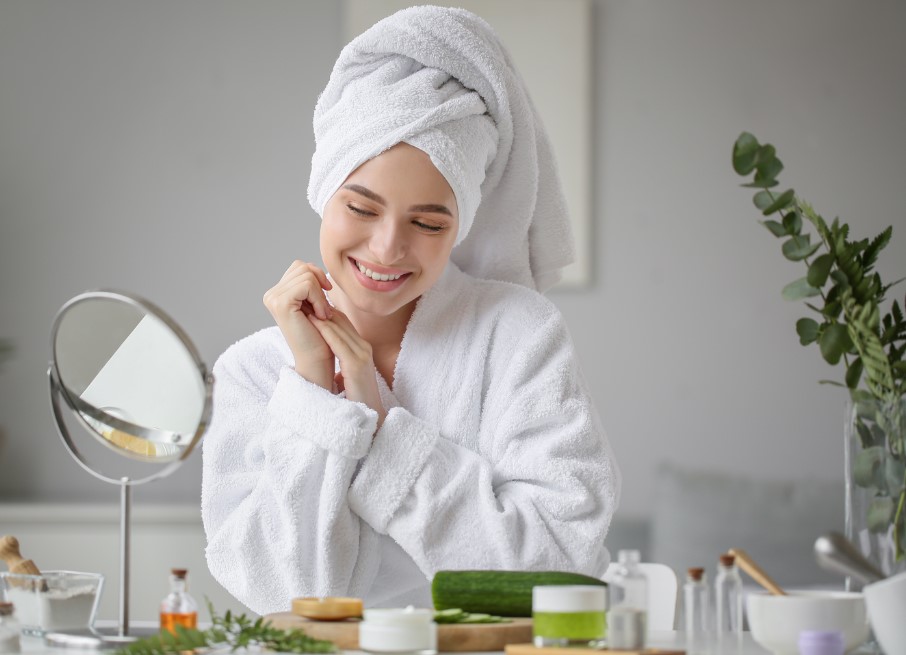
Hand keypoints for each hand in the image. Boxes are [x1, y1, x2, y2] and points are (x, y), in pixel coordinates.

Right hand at [263, 261, 334, 388]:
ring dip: (321, 294)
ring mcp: (273, 298)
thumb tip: (314, 267)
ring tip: (322, 314)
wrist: (317, 359)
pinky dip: (319, 298)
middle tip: (324, 308)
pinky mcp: (281, 303)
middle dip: (319, 284)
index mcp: (277, 293)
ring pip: (307, 274)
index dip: (318, 279)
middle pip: (303, 267)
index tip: (325, 299)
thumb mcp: (314, 303)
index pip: (301, 267)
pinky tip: (321, 316)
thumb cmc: (320, 335)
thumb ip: (310, 284)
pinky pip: (308, 284)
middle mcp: (271, 295)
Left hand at [307, 308, 386, 427]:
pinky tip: (313, 322)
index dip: (325, 312)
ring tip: (305, 305)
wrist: (369, 416)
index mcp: (362, 348)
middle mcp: (364, 347)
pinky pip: (339, 342)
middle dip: (321, 308)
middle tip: (304, 299)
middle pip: (341, 320)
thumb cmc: (357, 398)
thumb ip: (341, 361)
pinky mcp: (356, 364)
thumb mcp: (348, 374)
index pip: (342, 322)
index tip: (309, 305)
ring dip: (321, 315)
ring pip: (340, 327)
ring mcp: (362, 355)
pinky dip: (326, 331)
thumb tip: (326, 355)